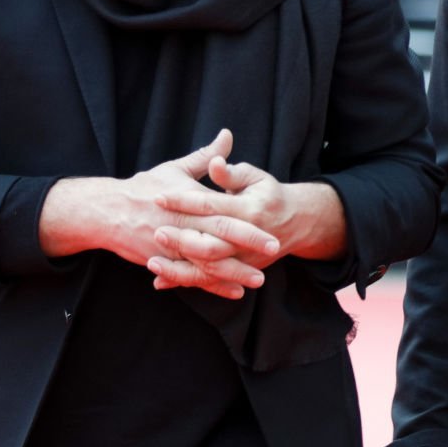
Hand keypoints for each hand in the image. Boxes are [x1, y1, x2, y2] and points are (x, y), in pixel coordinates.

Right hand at [38, 130, 280, 297]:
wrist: (106, 211)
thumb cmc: (143, 188)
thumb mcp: (175, 170)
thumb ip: (205, 157)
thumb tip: (228, 135)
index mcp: (187, 202)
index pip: (223, 214)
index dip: (248, 224)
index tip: (272, 230)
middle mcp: (181, 226)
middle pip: (219, 240)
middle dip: (247, 248)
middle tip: (274, 251)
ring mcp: (171, 247)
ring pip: (206, 264)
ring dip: (233, 274)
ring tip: (257, 281)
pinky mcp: (163, 262)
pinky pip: (191, 277)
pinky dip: (212, 287)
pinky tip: (234, 292)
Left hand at [150, 150, 346, 292]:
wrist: (295, 222)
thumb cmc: (268, 194)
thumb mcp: (254, 177)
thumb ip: (231, 173)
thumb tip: (214, 164)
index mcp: (248, 210)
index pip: (210, 205)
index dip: (183, 200)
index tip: (158, 196)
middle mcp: (247, 239)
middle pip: (209, 243)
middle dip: (180, 239)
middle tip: (155, 232)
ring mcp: (244, 259)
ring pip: (208, 268)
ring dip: (178, 268)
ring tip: (152, 263)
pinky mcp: (239, 271)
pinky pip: (209, 281)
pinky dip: (185, 282)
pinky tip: (160, 281)